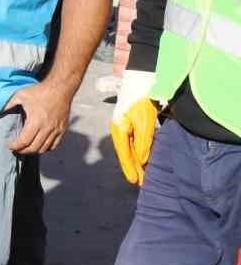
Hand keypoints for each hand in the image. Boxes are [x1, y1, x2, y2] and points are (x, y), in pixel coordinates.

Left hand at [4, 78, 75, 153]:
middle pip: (34, 148)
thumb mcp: (20, 95)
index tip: (10, 145)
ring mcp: (56, 130)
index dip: (16, 146)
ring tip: (26, 148)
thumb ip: (8, 104)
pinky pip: (54, 145)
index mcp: (36, 121)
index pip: (24, 141)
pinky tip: (39, 146)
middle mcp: (47, 128)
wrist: (60, 88)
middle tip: (16, 149)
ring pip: (44, 148)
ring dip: (34, 151)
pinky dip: (46, 148)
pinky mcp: (62, 129)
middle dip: (23, 151)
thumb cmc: (39, 91)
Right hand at [109, 69, 159, 185]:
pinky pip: (134, 142)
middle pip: (126, 153)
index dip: (130, 169)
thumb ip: (143, 142)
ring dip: (136, 162)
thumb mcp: (145, 121)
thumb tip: (141, 160)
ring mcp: (124, 126)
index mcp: (120, 130)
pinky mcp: (131, 123)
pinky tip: (143, 158)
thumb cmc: (141, 100)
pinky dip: (138, 152)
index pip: (125, 154)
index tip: (135, 182)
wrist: (141, 81)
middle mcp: (120, 130)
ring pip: (130, 148)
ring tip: (142, 174)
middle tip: (140, 183)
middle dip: (133, 168)